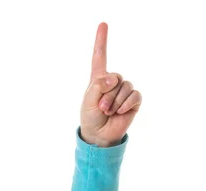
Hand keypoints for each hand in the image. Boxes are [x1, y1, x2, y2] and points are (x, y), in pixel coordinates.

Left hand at [80, 22, 141, 146]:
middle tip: (101, 108)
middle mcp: (113, 82)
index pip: (100, 56)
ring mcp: (124, 90)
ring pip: (125, 87)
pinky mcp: (134, 100)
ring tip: (108, 111)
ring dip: (114, 102)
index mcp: (98, 79)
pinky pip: (134, 95)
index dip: (101, 40)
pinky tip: (119, 112)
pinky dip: (125, 104)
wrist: (100, 135)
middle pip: (115, 77)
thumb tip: (113, 78)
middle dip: (106, 94)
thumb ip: (98, 86)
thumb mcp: (88, 101)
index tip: (103, 24)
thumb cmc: (90, 117)